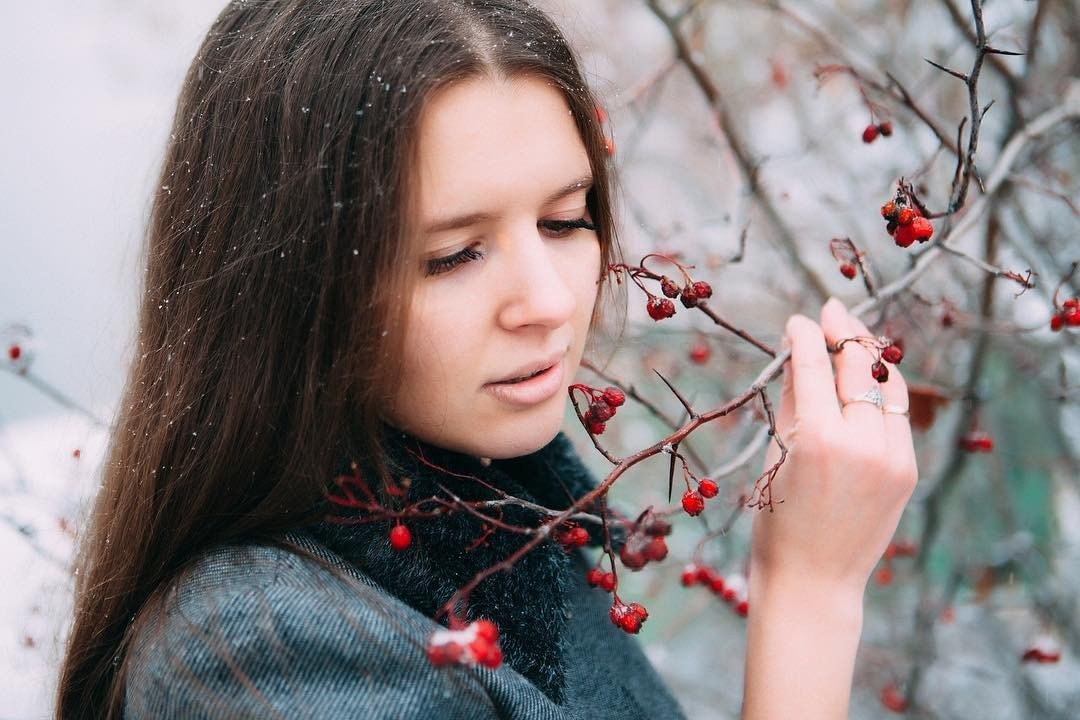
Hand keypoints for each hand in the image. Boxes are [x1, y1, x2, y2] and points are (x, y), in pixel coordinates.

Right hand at [749, 297, 918, 594]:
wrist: (813, 581)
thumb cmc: (777, 521)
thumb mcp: (776, 455)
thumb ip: (793, 401)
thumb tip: (800, 354)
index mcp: (817, 437)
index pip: (813, 364)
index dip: (805, 334)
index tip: (798, 319)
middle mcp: (862, 441)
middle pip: (859, 365)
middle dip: (844, 331)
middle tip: (832, 310)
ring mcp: (892, 457)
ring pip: (888, 385)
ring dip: (870, 356)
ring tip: (854, 336)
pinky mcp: (907, 470)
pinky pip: (897, 416)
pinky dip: (882, 392)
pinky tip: (868, 379)